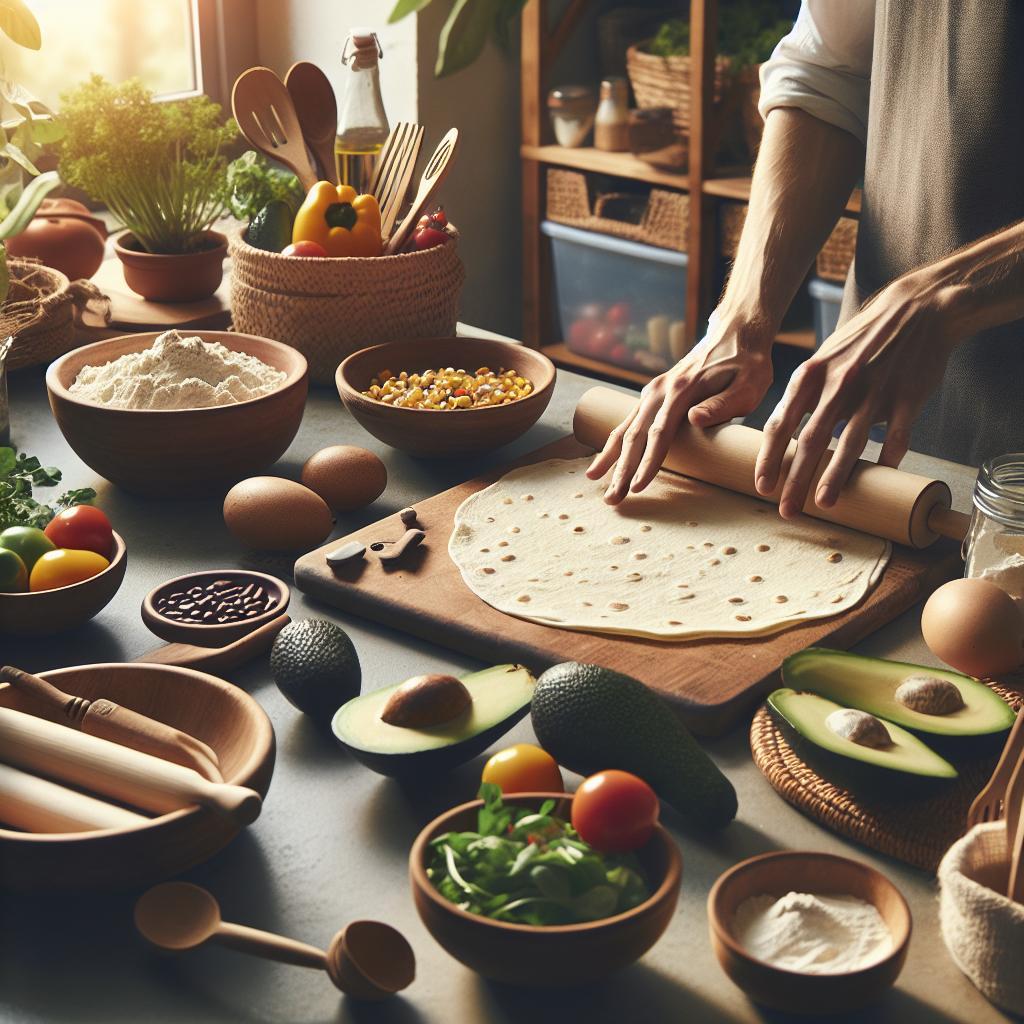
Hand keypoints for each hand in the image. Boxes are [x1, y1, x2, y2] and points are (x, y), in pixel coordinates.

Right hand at [586, 316, 773, 502]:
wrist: (736, 331)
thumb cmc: (748, 362)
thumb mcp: (749, 383)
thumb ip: (723, 404)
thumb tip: (693, 420)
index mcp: (682, 389)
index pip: (660, 433)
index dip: (648, 462)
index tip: (638, 487)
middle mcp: (661, 390)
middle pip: (635, 435)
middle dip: (621, 469)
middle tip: (612, 499)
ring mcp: (654, 391)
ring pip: (626, 427)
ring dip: (610, 456)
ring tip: (593, 479)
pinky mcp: (654, 394)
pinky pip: (629, 420)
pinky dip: (614, 440)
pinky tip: (605, 457)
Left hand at [755, 274, 956, 517]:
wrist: (916, 307)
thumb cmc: (862, 339)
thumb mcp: (823, 358)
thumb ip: (805, 394)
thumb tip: (786, 433)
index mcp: (810, 376)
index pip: (780, 424)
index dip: (769, 458)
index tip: (761, 486)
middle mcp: (837, 385)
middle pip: (810, 441)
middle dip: (795, 480)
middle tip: (786, 510)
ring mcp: (873, 391)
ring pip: (849, 442)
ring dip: (834, 476)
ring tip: (823, 503)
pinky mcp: (907, 396)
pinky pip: (897, 435)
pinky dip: (889, 458)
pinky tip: (881, 476)